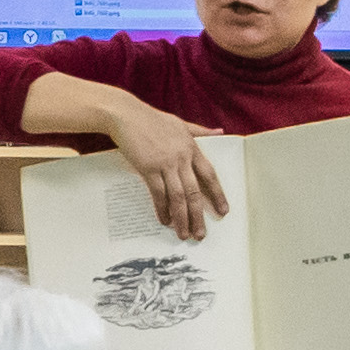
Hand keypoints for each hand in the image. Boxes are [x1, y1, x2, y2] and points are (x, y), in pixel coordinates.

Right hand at [110, 98, 230, 241]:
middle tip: (200, 234)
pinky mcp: (148, 167)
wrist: (126, 115)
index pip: (209, 175)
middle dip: (198, 216)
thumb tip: (220, 132)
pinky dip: (162, 208)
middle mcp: (181, 157)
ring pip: (178, 196)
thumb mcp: (180, 122)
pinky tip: (164, 220)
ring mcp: (165, 163)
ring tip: (183, 234)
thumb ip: (200, 131)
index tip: (223, 211)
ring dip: (182, 218)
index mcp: (192, 147)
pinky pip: (158, 193)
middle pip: (194, 192)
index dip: (217, 194)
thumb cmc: (152, 118)